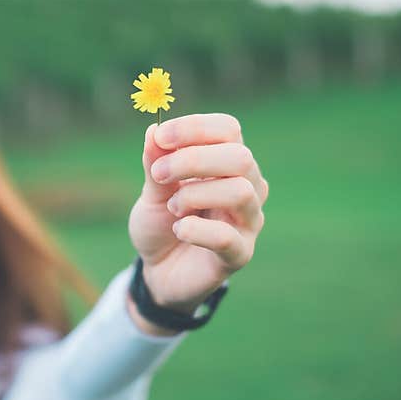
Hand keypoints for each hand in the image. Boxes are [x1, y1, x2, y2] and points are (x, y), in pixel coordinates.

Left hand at [128, 113, 268, 315]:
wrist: (158, 272)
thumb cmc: (162, 224)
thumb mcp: (152, 191)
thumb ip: (155, 162)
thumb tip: (153, 129)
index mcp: (227, 164)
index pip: (228, 129)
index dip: (194, 127)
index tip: (160, 137)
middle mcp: (247, 187)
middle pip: (240, 157)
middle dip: (192, 160)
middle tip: (158, 174)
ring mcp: (248, 221)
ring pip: (240, 191)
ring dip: (194, 194)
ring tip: (172, 208)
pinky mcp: (240, 254)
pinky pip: (226, 237)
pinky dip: (195, 230)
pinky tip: (179, 230)